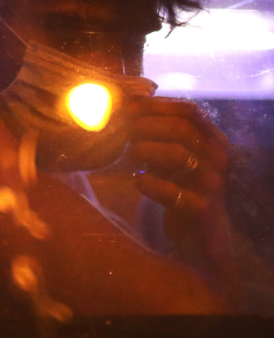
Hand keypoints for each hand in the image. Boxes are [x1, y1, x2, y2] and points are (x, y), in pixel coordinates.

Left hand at [127, 97, 233, 280]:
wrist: (200, 235)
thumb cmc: (180, 187)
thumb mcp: (171, 156)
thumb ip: (157, 133)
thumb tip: (127, 102)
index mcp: (213, 140)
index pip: (189, 110)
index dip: (156, 105)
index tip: (128, 108)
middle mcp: (218, 158)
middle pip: (181, 129)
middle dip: (145, 126)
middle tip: (120, 131)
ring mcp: (212, 184)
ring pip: (177, 155)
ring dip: (145, 150)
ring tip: (128, 155)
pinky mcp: (201, 209)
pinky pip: (172, 192)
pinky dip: (150, 183)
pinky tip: (138, 181)